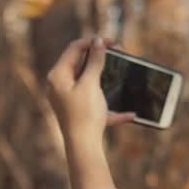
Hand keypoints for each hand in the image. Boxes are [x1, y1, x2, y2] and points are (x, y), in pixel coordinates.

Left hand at [46, 36, 133, 188]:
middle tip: (118, 53)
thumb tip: (98, 41)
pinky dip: (110, 106)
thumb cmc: (84, 114)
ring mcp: (68, 99)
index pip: (74, 48)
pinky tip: (129, 115)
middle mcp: (59, 85)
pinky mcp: (78, 111)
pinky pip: (96, 103)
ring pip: (89, 82)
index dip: (93, 41)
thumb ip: (95, 61)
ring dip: (106, 78)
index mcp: (58, 75)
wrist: (83, 147)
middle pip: (80, 64)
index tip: (112, 41)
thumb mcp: (91, 83)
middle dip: (100, 58)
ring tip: (121, 73)